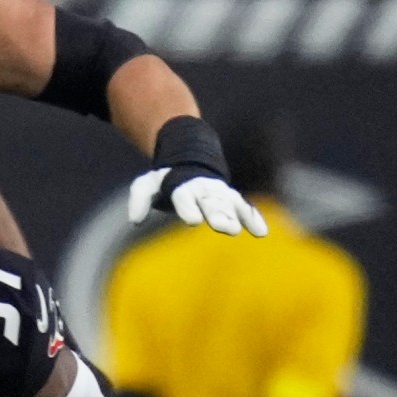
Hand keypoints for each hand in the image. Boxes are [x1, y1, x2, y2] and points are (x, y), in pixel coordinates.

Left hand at [127, 164, 268, 236]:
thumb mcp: (146, 185)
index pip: (184, 197)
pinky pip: (244, 208)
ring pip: (229, 205)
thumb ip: (139, 200)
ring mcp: (220, 194)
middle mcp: (204, 190)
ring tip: (238, 230)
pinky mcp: (231, 200)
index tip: (193, 221)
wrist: (188, 164)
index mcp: (182, 186)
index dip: (188, 208)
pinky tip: (261, 232)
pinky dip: (252, 218)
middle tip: (222, 228)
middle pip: (211, 203)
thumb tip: (134, 220)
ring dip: (235, 217)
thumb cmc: (164, 181)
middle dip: (217, 214)